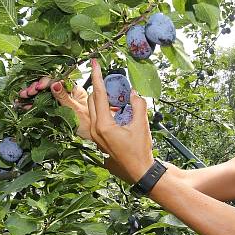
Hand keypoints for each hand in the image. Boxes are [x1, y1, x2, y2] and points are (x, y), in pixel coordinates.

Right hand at [17, 76, 115, 142]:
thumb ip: (64, 97)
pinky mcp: (58, 108)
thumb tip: (54, 84)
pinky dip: (35, 103)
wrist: (95, 136)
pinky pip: (45, 102)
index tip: (38, 88)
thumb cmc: (89, 123)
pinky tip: (25, 104)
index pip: (57, 80)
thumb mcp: (75, 110)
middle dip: (36, 88)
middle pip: (49, 85)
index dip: (46, 82)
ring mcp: (62, 100)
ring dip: (33, 94)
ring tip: (22, 97)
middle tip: (26, 93)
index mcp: (75, 89)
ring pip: (45, 93)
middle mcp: (68, 92)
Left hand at [86, 59, 153, 183]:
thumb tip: (134, 92)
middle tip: (111, 81)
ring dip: (102, 100)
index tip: (93, 62)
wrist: (139, 172)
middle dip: (100, 88)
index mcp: (103, 125)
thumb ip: (138, 105)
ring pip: (93, 110)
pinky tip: (117, 112)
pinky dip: (104, 111)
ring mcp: (95, 136)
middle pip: (92, 101)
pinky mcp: (98, 140)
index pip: (99, 95)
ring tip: (117, 99)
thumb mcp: (141, 125)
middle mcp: (95, 130)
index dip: (97, 76)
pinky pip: (96, 119)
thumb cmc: (140, 151)